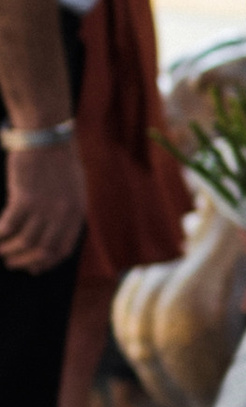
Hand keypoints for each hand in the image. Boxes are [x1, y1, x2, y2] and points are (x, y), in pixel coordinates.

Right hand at [0, 141, 85, 274]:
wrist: (47, 137)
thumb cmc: (57, 161)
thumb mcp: (73, 190)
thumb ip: (66, 212)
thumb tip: (52, 233)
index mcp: (76, 213)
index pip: (63, 249)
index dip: (47, 263)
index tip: (34, 268)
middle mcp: (62, 214)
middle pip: (43, 251)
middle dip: (25, 261)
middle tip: (11, 262)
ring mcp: (44, 208)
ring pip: (24, 242)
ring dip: (9, 250)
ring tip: (1, 251)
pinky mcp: (24, 199)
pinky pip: (8, 227)